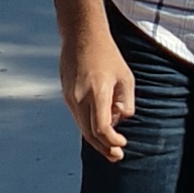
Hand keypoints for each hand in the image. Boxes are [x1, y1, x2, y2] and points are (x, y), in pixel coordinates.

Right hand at [59, 27, 134, 162]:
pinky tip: (99, 131)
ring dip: (96, 140)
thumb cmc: (107, 55)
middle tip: (117, 156)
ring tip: (110, 149)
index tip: (123, 144)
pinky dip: (88, 127)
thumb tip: (120, 119)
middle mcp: (80, 97)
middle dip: (104, 148)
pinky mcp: (67, 95)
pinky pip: (78, 117)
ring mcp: (70, 97)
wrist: (81, 36)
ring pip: (82, 127)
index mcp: (97, 92)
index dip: (112, 141)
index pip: (102, 128)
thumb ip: (126, 101)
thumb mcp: (125, 77)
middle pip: (90, 133)